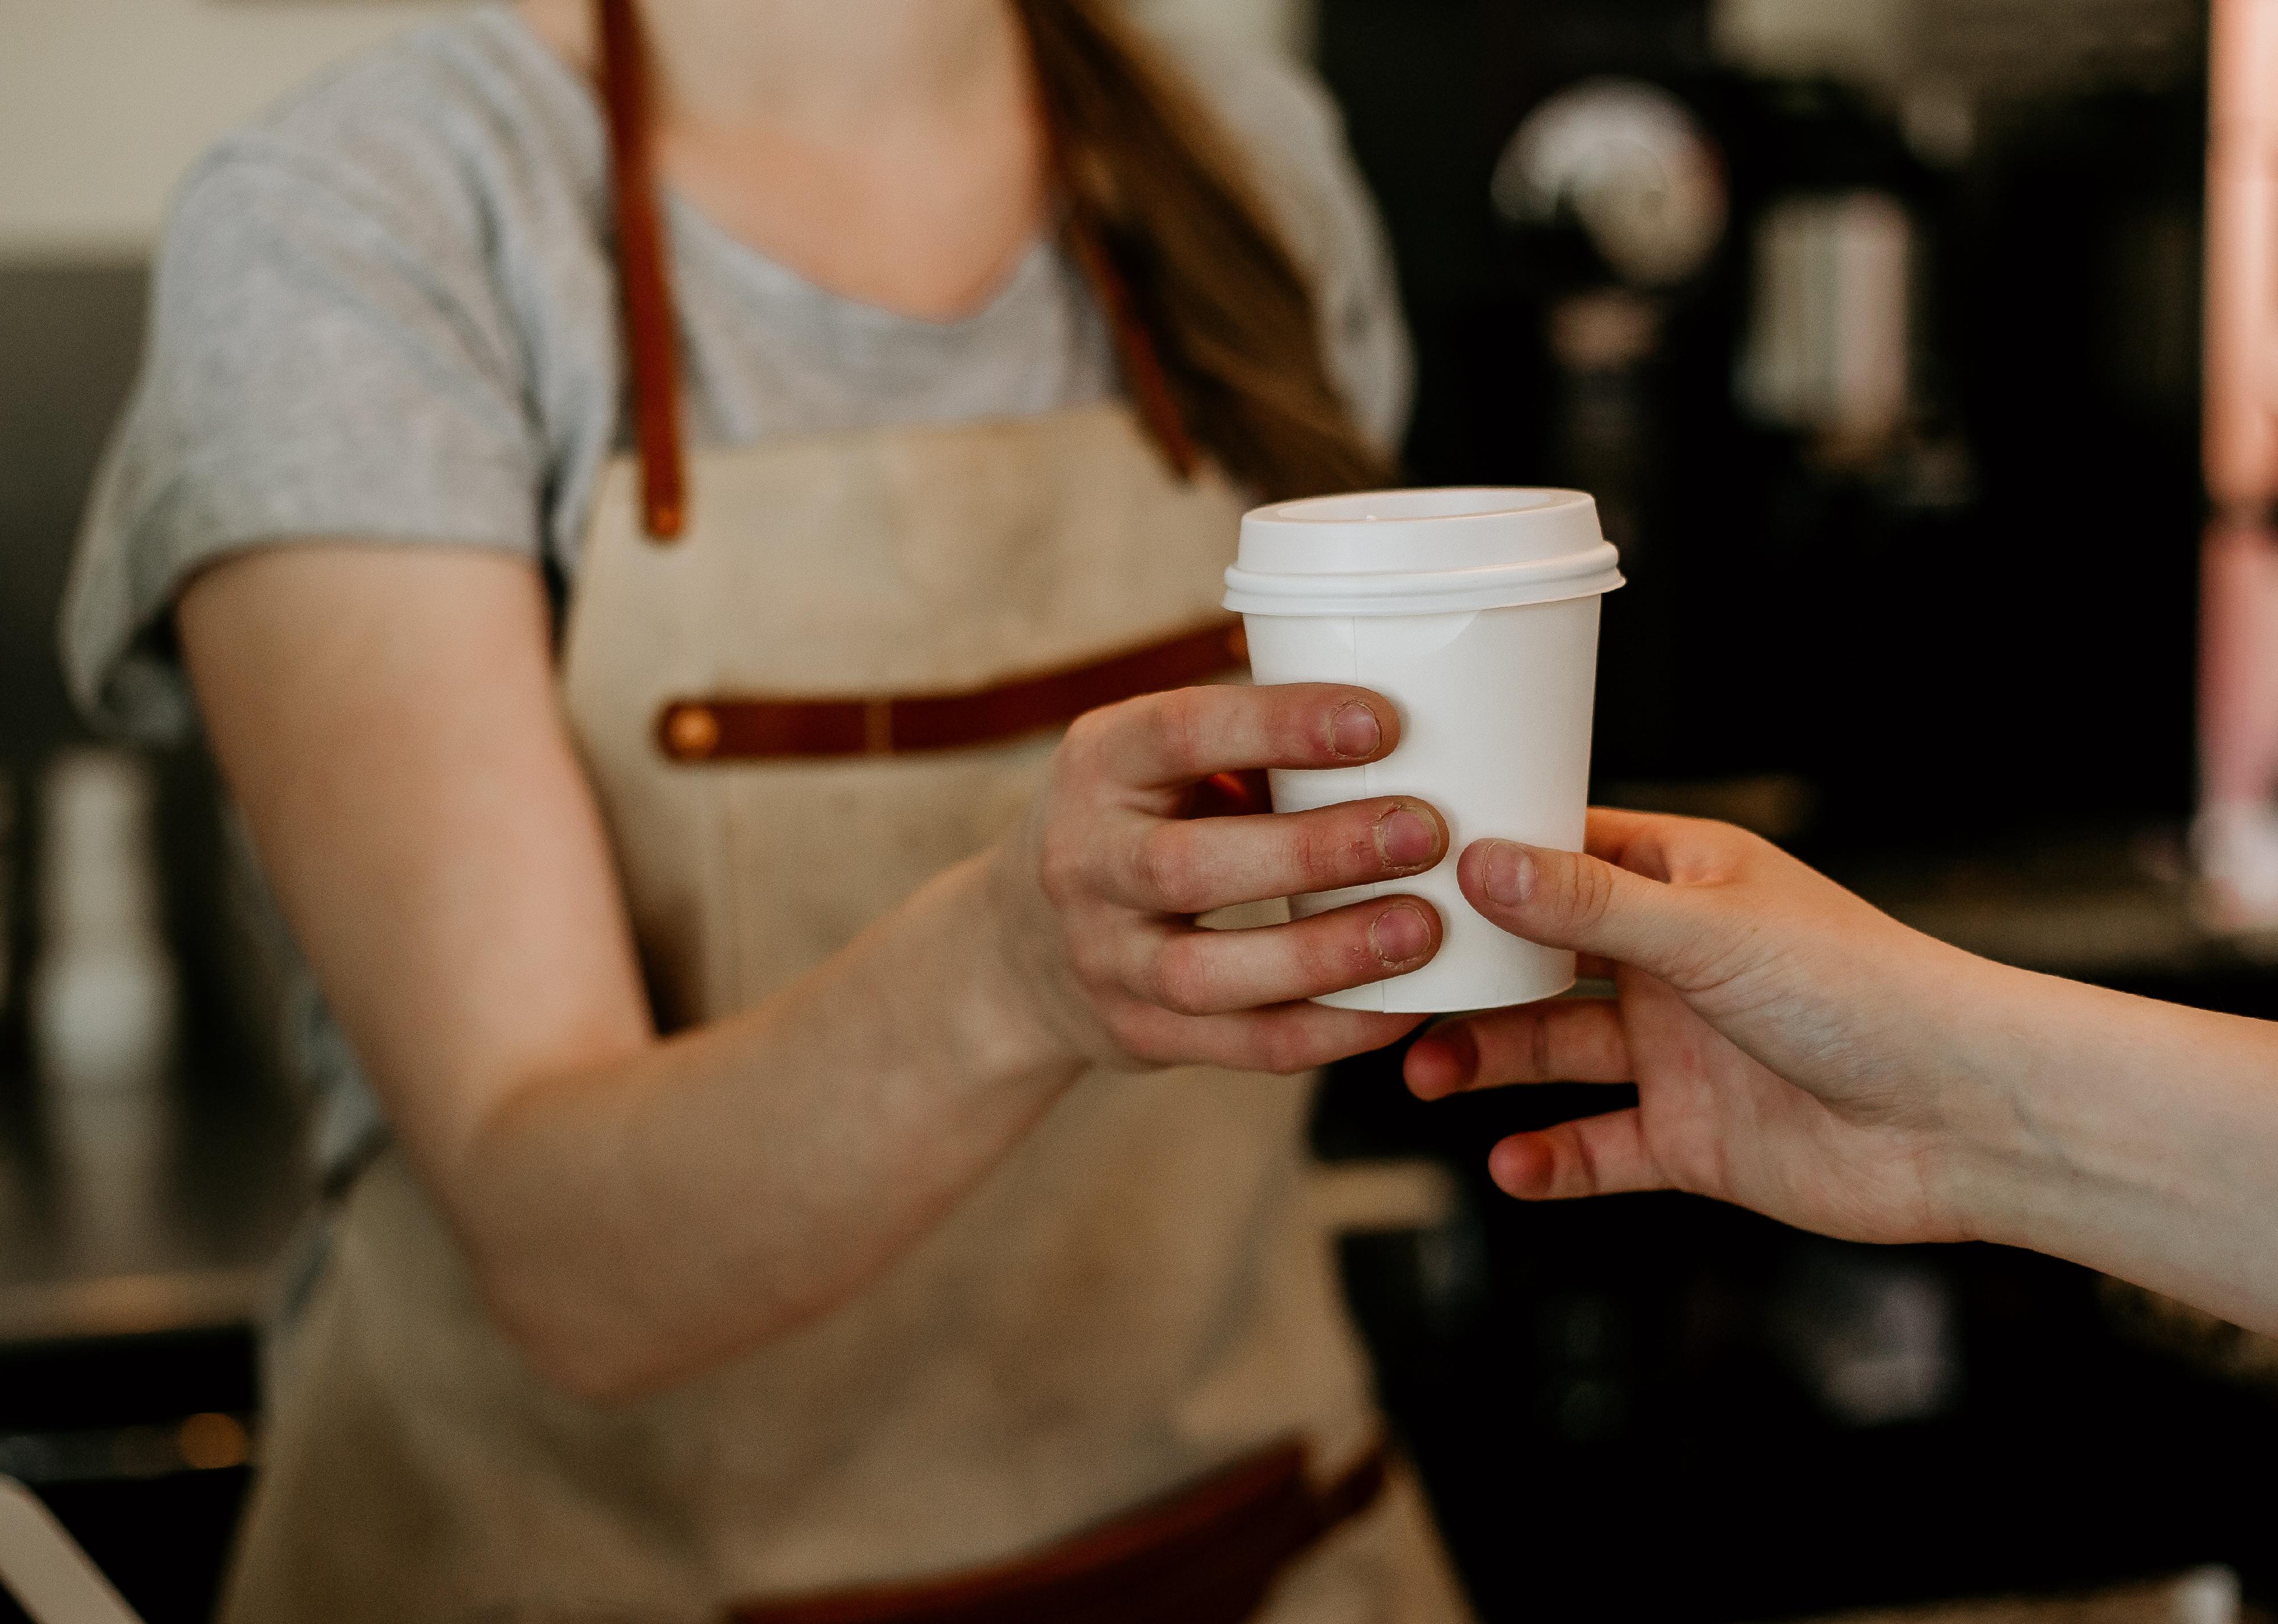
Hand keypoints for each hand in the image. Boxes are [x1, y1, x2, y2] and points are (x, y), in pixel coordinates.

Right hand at [990, 684, 1449, 1073]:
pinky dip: (1332, 1031)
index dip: (1280, 727)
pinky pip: (1244, 1046)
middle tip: (1421, 833)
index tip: (1382, 721)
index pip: (1181, 734)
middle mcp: (1085, 863)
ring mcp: (1106, 960)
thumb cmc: (1141, 823)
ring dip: (1324, 954)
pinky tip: (1404, 1006)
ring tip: (1422, 929)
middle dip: (1313, 851)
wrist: (1027, 950)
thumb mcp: (1162, 764)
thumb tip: (1414, 722)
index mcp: (1099, 765)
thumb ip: (1253, 747)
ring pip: (1207, 973)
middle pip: (1186, 866)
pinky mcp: (1141, 1036)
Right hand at [1406, 809, 2026, 1244]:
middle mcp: (1672, 963)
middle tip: (1388, 984)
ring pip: (1555, 1051)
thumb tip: (1478, 861)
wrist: (1968, 1120)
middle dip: (1466, 973)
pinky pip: (1599, 1148)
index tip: (1400, 859)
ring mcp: (1679, 1052)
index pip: (1562, 850)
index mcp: (1683, 883)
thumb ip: (1586, 906)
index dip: (1484, 855)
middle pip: (1539, 958)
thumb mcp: (1706, 931)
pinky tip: (1509, 1162)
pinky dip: (1551, 1159)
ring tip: (1425, 1071)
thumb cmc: (1865, 993)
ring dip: (1488, 1061)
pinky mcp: (1692, 1139)